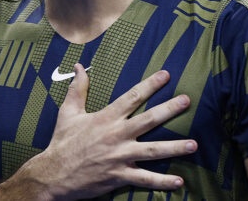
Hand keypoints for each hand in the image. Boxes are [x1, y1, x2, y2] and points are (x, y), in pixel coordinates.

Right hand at [35, 64, 196, 199]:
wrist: (53, 173)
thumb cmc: (62, 141)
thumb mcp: (68, 112)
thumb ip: (78, 88)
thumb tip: (79, 66)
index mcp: (106, 118)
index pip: (132, 97)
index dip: (150, 85)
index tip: (166, 75)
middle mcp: (116, 135)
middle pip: (149, 120)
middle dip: (170, 109)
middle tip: (187, 101)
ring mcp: (120, 157)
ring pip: (153, 151)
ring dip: (175, 147)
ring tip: (194, 144)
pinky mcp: (119, 176)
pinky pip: (145, 179)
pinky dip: (162, 182)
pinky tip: (179, 181)